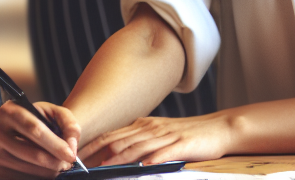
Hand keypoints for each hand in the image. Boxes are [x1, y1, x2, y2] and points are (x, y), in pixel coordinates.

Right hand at [0, 99, 81, 178]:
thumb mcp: (56, 114)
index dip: (55, 145)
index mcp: (9, 111)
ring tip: (55, 166)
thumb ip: (70, 125)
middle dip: (55, 162)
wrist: (26, 132)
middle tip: (67, 164)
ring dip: (49, 172)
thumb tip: (70, 147)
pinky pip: (23, 179)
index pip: (34, 130)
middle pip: (33, 154)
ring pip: (30, 170)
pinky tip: (43, 171)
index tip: (71, 156)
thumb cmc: (43, 122)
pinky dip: (38, 178)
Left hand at [81, 112, 234, 165]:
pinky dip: (152, 159)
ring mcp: (164, 135)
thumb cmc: (186, 135)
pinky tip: (143, 166)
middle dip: (98, 153)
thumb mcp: (157, 134)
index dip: (93, 145)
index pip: (111, 135)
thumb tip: (115, 153)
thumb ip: (138, 142)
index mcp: (141, 126)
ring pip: (136, 147)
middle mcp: (149, 128)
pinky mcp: (181, 144)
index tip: (77, 155)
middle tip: (81, 163)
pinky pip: (164, 152)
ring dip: (118, 158)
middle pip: (118, 141)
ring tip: (103, 168)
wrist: (216, 128)